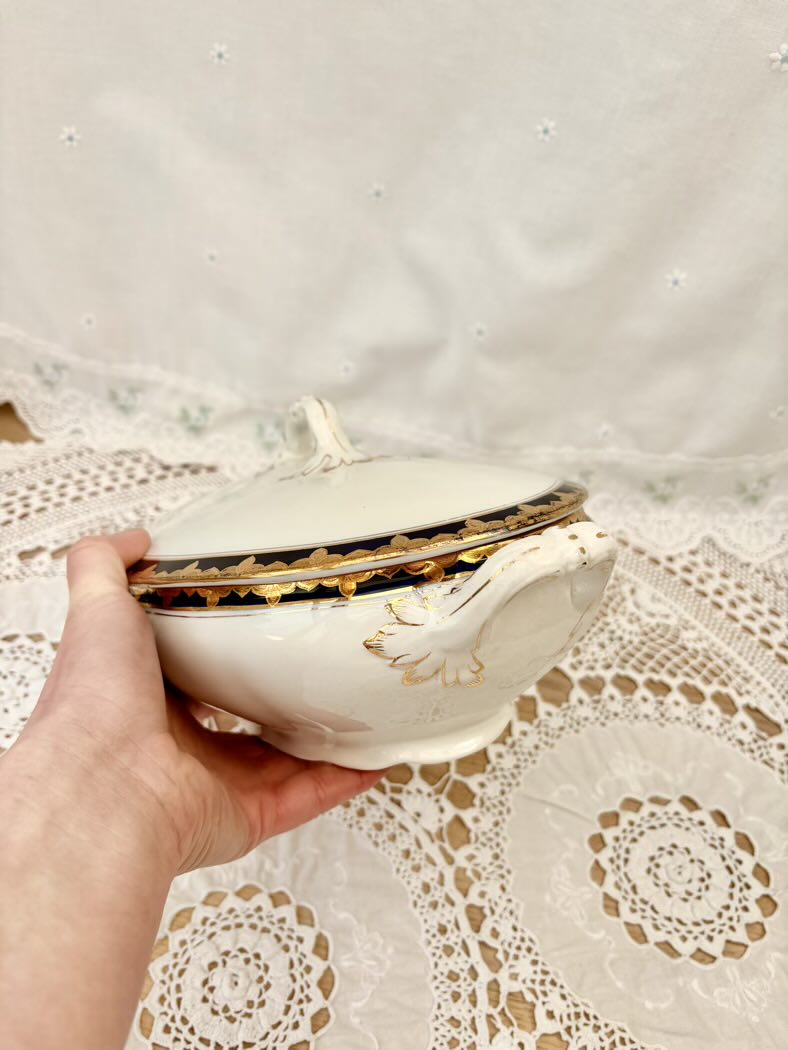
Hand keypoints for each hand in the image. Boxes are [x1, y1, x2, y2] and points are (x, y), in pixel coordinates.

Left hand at [14, 529, 384, 873]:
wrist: (103, 786)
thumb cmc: (97, 697)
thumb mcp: (96, 607)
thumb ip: (103, 564)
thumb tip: (135, 538)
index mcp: (145, 698)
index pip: (194, 671)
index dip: (227, 647)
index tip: (267, 619)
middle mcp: (178, 745)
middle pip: (243, 716)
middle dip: (283, 693)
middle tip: (325, 660)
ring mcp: (213, 785)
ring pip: (284, 759)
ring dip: (325, 736)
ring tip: (364, 703)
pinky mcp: (245, 817)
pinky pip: (306, 796)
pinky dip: (343, 778)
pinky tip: (375, 753)